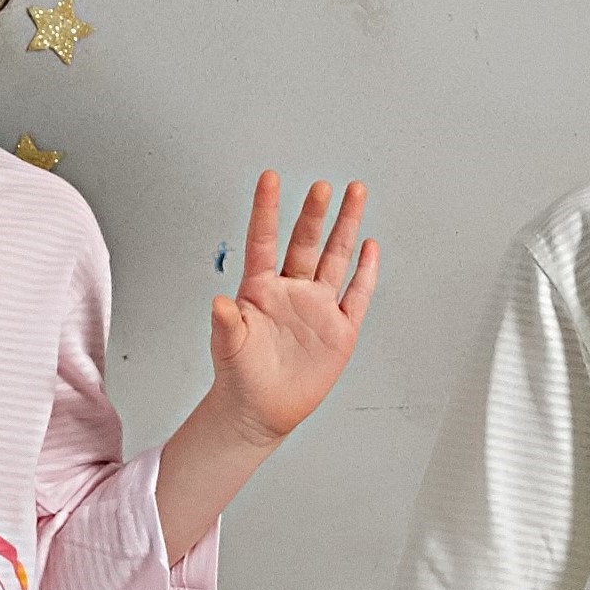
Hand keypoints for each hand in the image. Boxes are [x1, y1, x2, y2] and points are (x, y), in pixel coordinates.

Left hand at [207, 173, 377, 447]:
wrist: (260, 410)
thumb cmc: (239, 375)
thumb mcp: (228, 348)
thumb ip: (226, 324)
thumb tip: (219, 303)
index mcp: (260, 290)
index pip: (263, 241)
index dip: (266, 210)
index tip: (270, 178)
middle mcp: (291, 291)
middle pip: (305, 243)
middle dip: (315, 213)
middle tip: (323, 186)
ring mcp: (317, 308)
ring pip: (335, 258)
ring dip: (345, 227)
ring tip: (355, 192)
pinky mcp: (340, 330)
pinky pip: (356, 295)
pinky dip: (365, 272)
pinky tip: (370, 247)